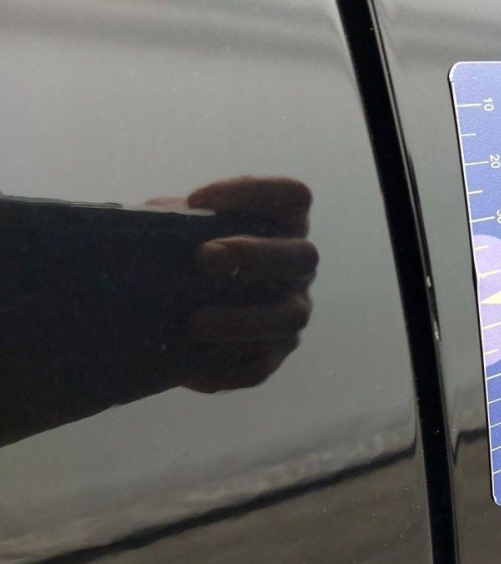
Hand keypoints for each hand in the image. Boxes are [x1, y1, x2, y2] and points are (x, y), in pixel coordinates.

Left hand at [149, 176, 317, 392]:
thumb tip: (135, 228)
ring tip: (194, 324)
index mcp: (282, 225)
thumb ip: (169, 222)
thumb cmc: (180, 255)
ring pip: (290, 317)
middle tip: (205, 258)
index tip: (197, 200)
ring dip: (244, 320)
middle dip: (256, 256)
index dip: (255, 194)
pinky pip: (263, 366)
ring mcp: (292, 311)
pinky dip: (230, 369)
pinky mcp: (274, 353)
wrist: (175, 310)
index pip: (293, 197)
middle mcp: (297, 268)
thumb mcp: (176, 231)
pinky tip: (194, 370)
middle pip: (303, 256)